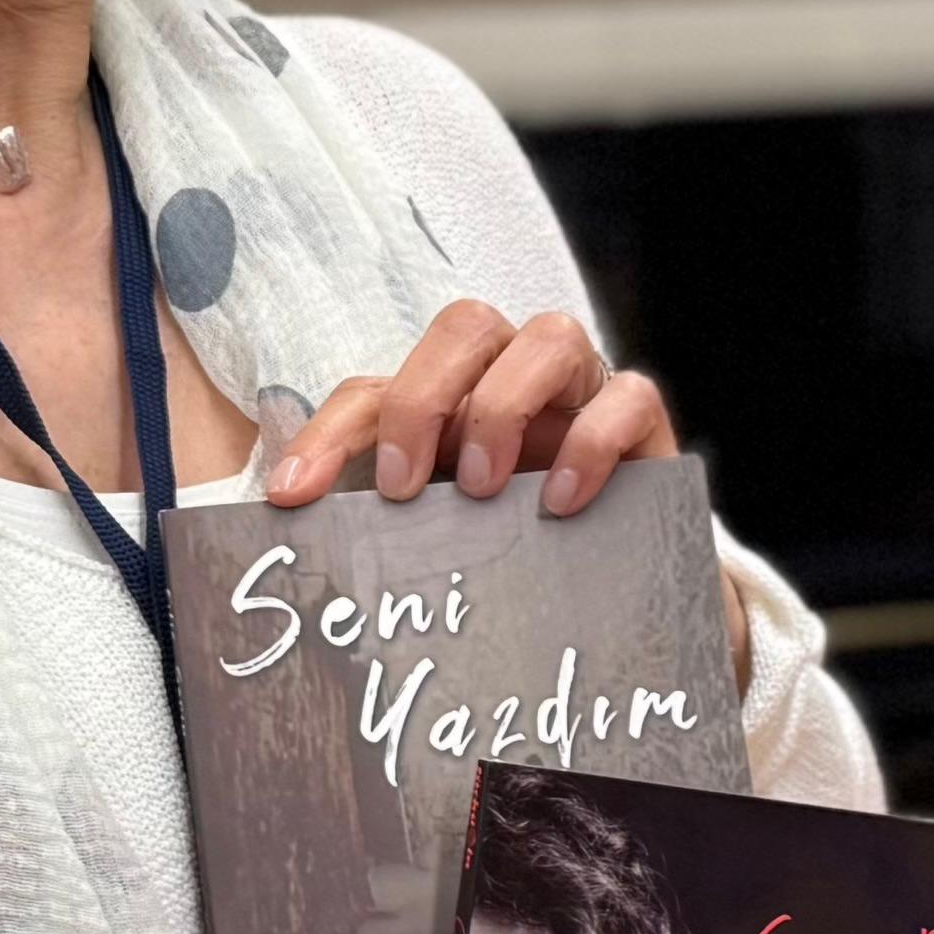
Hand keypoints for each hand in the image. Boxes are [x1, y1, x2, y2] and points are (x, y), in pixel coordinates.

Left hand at [268, 298, 758, 685]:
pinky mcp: (643, 427)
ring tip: (481, 490)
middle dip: (422, 398)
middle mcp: (513, 377)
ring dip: (502, 406)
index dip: (326, 434)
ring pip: (551, 335)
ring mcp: (583, 393)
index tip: (292, 498)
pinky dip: (592, 443)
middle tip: (403, 489)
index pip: (375, 389)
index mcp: (448, 404)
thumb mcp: (434, 542)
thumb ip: (376, 531)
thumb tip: (291, 537)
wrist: (619, 606)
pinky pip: (631, 396)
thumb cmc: (509, 562)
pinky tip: (561, 504)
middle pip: (465, 327)